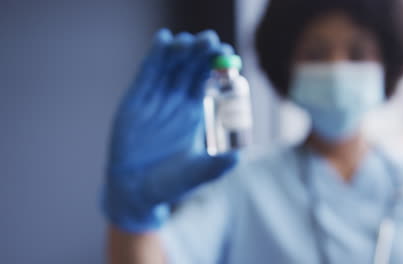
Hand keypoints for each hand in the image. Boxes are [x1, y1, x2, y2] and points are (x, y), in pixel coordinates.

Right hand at [102, 29, 238, 232]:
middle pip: (191, 68)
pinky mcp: (135, 101)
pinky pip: (147, 74)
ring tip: (187, 42)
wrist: (135, 192)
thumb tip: (238, 156)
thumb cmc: (169, 184)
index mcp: (195, 113)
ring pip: (170, 66)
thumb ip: (215, 166)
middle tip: (210, 41)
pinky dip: (154, 57)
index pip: (209, 82)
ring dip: (179, 50)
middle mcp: (176, 102)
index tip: (228, 54)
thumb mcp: (195, 175)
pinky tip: (163, 40)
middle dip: (201, 53)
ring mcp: (155, 99)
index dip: (218, 66)